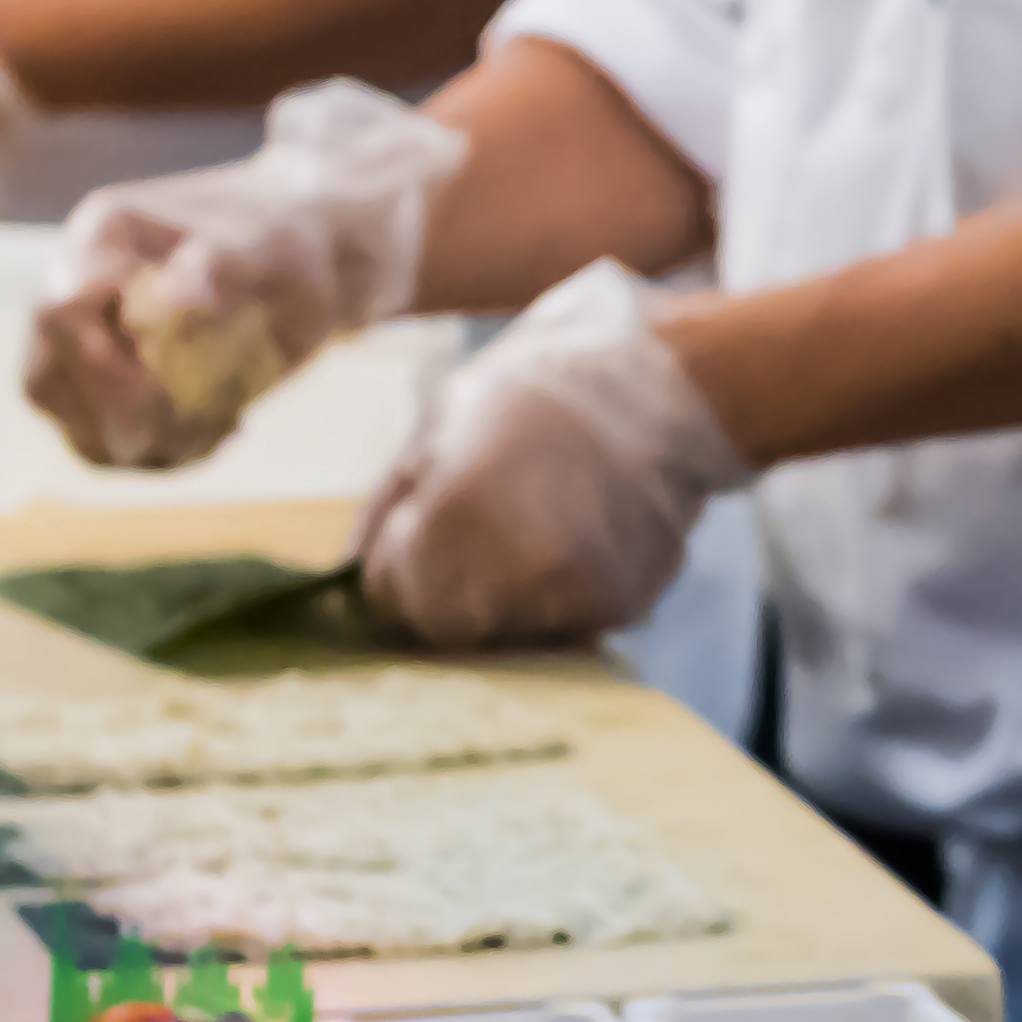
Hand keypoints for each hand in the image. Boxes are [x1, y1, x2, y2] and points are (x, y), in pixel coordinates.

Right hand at [27, 79, 463, 468]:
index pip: (61, 315)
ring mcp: (84, 342)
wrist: (311, 256)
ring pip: (78, 429)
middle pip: (46, 385)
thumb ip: (217, 276)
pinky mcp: (106, 385)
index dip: (110, 372)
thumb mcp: (268, 253)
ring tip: (226, 419)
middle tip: (215, 418)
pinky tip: (222, 426)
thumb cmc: (289, 245)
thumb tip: (171, 307)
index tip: (181, 393)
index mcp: (103, 237)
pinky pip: (108, 447)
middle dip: (131, 423)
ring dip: (154, 447)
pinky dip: (166, 454)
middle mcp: (76, 289)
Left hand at [353, 263, 746, 645]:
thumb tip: (350, 575)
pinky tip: (566, 543)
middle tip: (466, 540)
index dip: (392, 570)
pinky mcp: (617, 609)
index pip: (388, 595)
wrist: (671, 387)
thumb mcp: (441, 418)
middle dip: (438, 592)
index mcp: (455, 512)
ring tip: (522, 534)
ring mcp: (569, 595)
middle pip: (441, 627)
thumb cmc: (540, 388)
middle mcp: (511, 569)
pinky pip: (558, 626)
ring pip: (499, 635)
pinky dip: (550, 598)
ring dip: (495, 600)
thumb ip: (389, 505)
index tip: (411, 543)